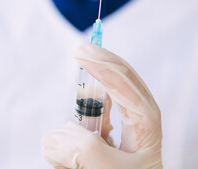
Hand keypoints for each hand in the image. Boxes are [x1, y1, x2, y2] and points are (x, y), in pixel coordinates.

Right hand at [41, 44, 161, 168]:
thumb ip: (82, 151)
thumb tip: (55, 136)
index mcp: (146, 131)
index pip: (131, 91)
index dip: (108, 69)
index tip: (84, 54)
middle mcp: (133, 125)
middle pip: (121, 84)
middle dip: (102, 67)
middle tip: (82, 50)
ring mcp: (115, 130)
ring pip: (94, 106)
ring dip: (79, 115)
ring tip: (72, 149)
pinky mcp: (97, 138)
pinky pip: (77, 125)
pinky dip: (66, 136)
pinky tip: (68, 152)